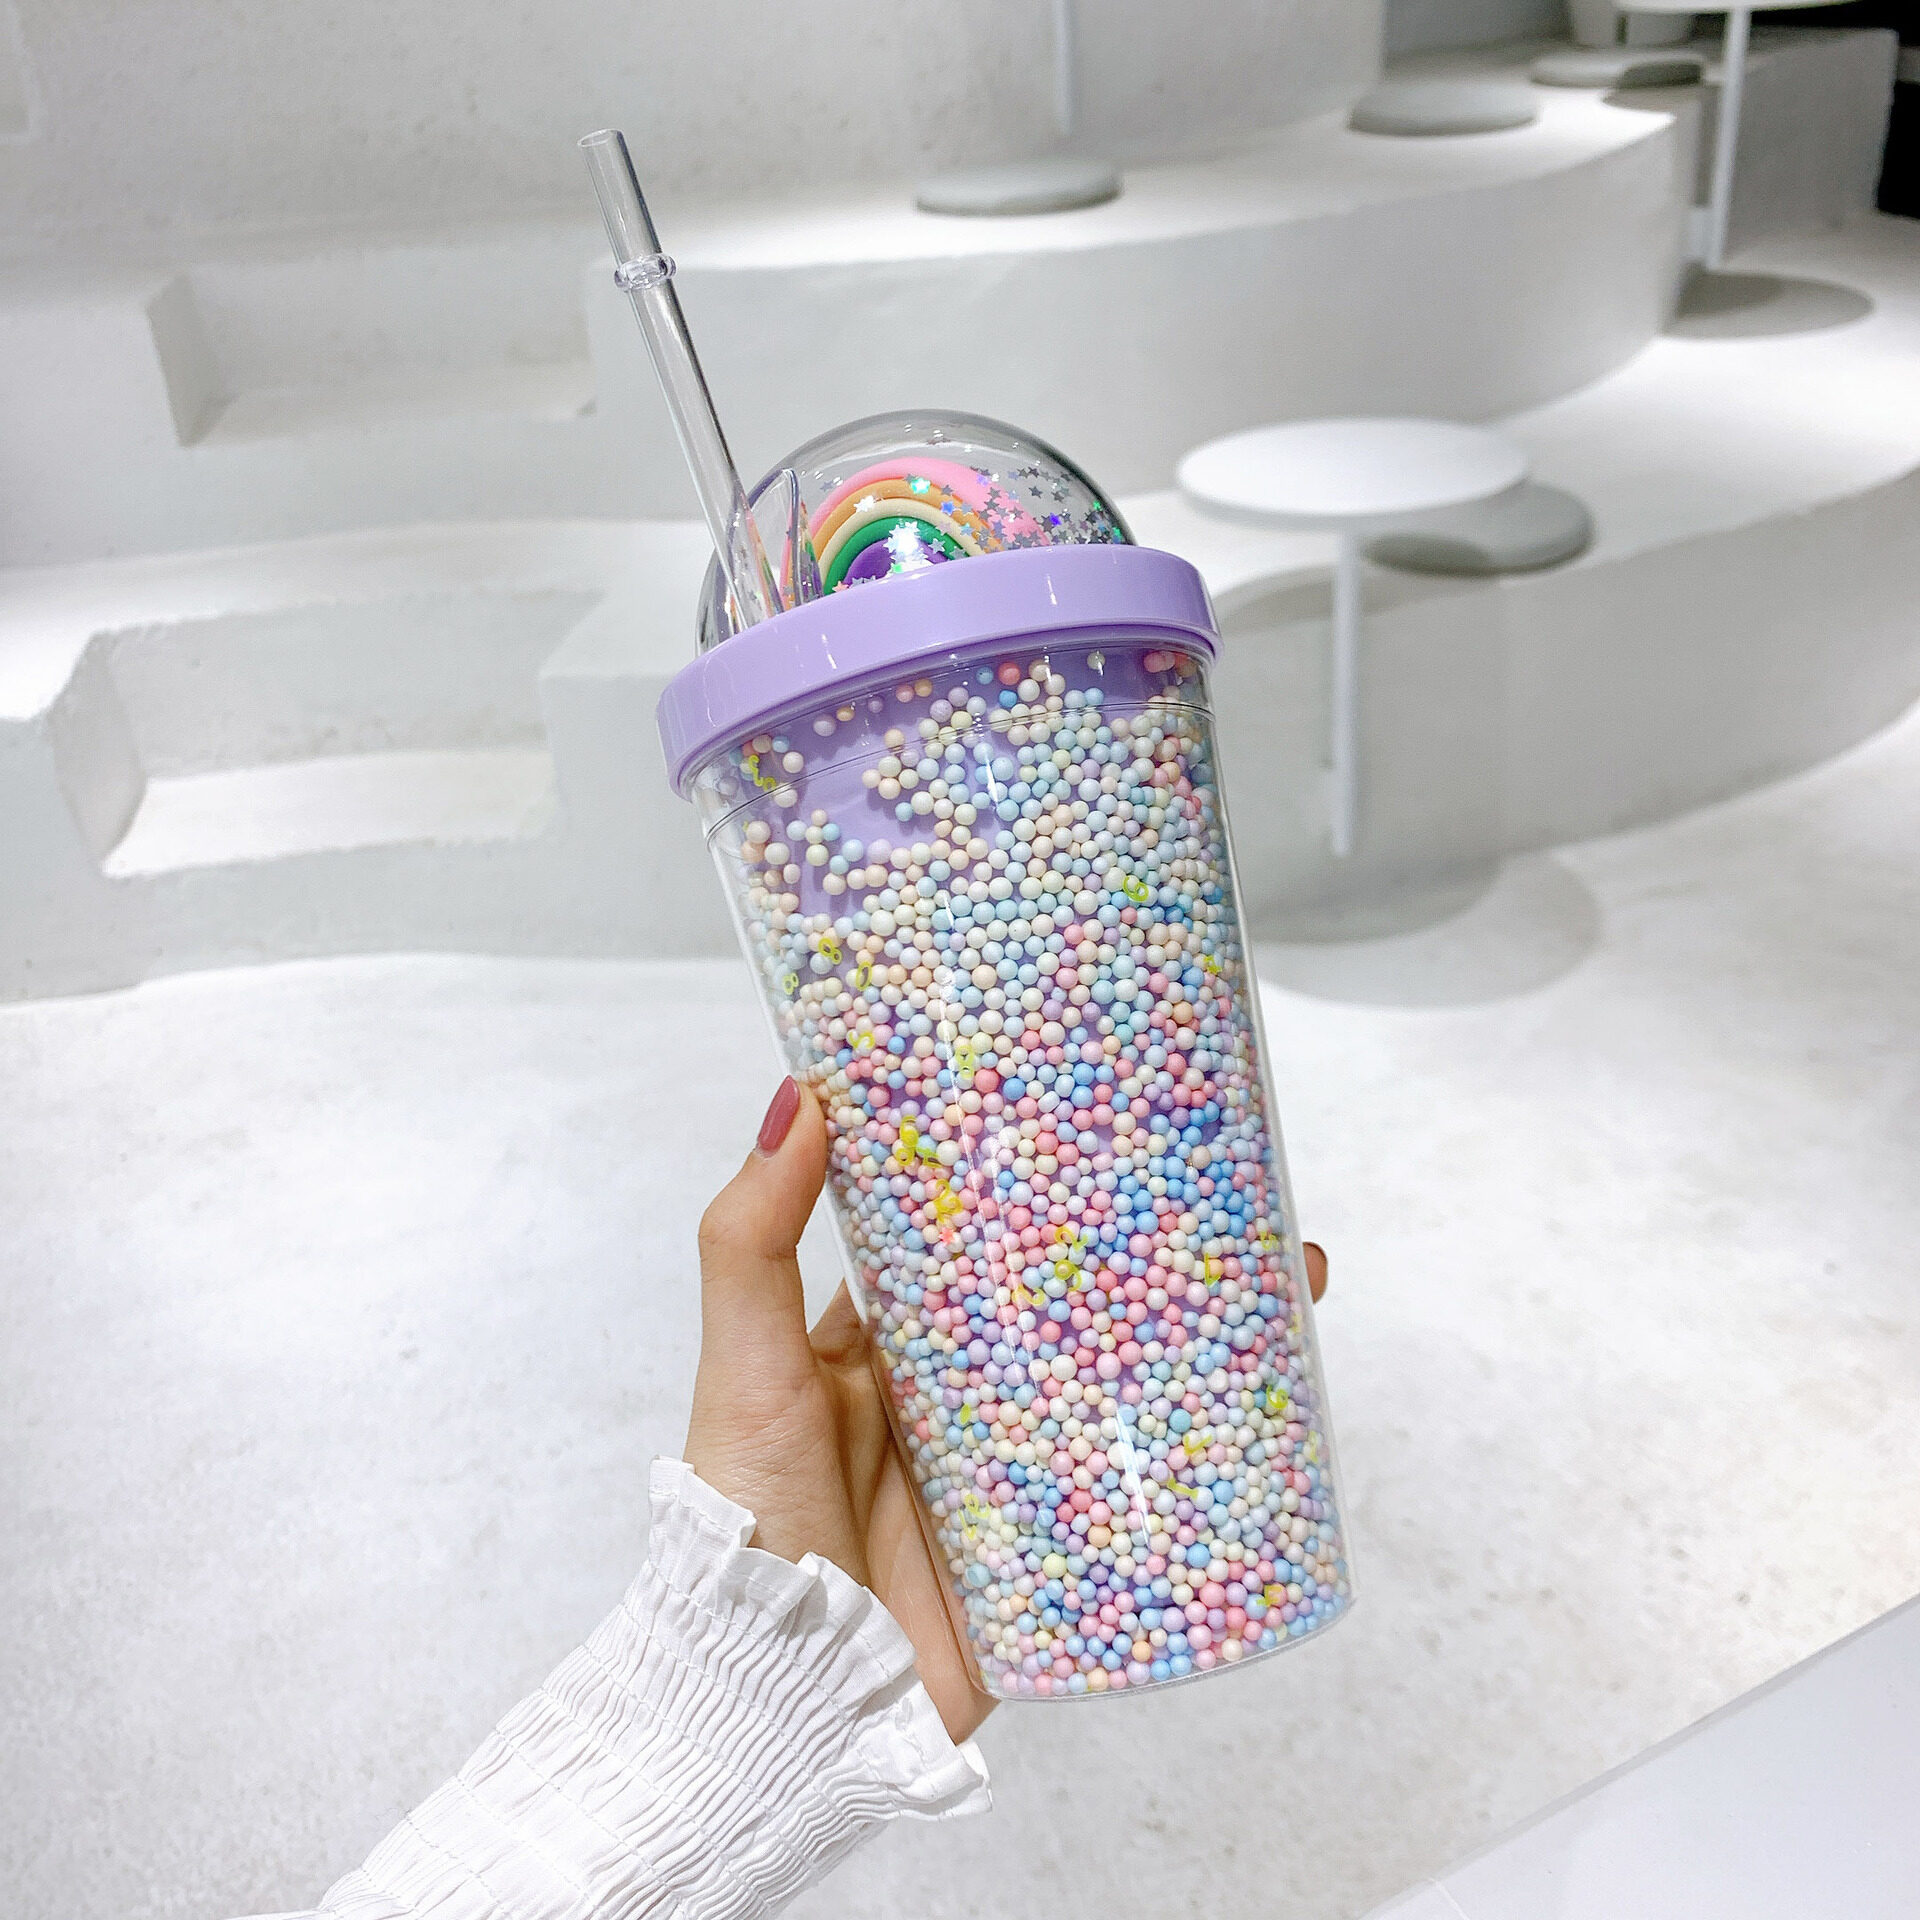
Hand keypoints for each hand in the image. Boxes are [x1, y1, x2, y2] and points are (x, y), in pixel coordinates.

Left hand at [684, 1075, 1329, 1742]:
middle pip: (1054, 1307)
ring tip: (1277, 1272)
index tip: (1080, 1115)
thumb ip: (752, 1239)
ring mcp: (1011, 1474)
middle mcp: (951, 1402)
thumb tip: (796, 1098)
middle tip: (1213, 1186)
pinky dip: (1207, 1448)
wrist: (782, 1704)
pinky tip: (1275, 1399)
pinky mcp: (1058, 1551)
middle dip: (1128, 1252)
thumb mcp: (745, 1365)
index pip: (958, 1244)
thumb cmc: (745, 1526)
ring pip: (1114, 1386)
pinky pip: (1142, 1489)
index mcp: (880, 1348)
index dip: (1015, 1185)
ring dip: (1189, 1335)